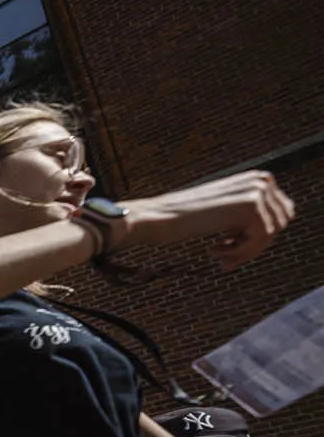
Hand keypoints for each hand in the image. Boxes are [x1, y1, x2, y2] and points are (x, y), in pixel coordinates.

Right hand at [120, 171, 295, 270]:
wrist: (156, 218)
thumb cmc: (180, 218)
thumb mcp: (221, 210)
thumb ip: (246, 213)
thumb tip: (270, 231)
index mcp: (257, 178)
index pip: (280, 212)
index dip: (258, 236)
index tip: (231, 248)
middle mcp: (262, 180)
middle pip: (279, 223)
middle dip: (254, 245)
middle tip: (226, 258)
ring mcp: (258, 192)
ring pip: (270, 234)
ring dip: (245, 251)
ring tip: (219, 256)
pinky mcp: (251, 208)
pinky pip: (259, 240)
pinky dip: (239, 252)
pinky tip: (212, 250)